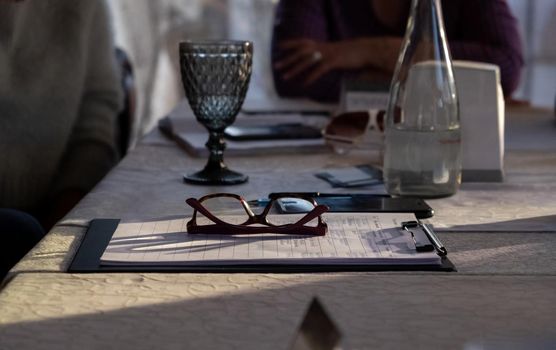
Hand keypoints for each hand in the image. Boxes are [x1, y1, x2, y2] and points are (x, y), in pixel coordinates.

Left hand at [275, 38, 401, 84]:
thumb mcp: (338, 52)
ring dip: (294, 69)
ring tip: (285, 77)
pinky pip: (319, 70)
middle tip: (276, 66)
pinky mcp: (334, 61)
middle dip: (287, 59)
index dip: (290, 44)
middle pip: (300, 52)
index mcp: (323, 44)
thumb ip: (327, 56)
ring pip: (307, 61)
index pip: (302, 42)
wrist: (368, 50)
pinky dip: (310, 77)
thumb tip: (321, 61)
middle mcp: (323, 47)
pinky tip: (304, 84)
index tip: (279, 47)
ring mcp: (328, 54)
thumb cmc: (354, 53)